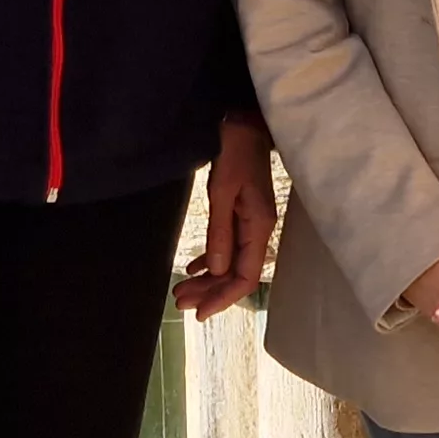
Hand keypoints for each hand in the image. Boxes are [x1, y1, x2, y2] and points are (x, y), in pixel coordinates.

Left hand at [177, 116, 279, 317]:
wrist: (245, 124)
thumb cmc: (235, 152)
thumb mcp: (222, 191)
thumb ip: (220, 232)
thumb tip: (215, 271)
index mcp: (259, 227)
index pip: (245, 277)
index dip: (224, 298)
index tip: (200, 313)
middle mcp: (259, 231)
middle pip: (236, 274)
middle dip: (209, 292)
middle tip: (179, 302)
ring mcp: (251, 223)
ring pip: (230, 262)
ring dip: (207, 279)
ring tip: (181, 290)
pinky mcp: (242, 214)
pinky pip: (228, 247)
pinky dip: (210, 259)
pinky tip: (193, 268)